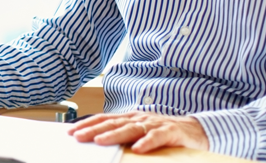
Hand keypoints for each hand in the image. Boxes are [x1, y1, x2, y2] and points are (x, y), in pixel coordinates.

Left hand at [69, 111, 208, 153]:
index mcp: (129, 118)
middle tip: (78, 136)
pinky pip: (157, 137)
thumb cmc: (162, 133)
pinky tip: (138, 148)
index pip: (104, 120)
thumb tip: (97, 142)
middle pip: (113, 124)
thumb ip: (121, 136)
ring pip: (131, 129)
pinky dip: (147, 142)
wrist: (195, 130)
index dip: (87, 124)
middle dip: (93, 130)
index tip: (70, 131)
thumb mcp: (138, 133)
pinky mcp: (170, 132)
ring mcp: (154, 124)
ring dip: (114, 135)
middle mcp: (139, 118)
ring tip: (100, 141)